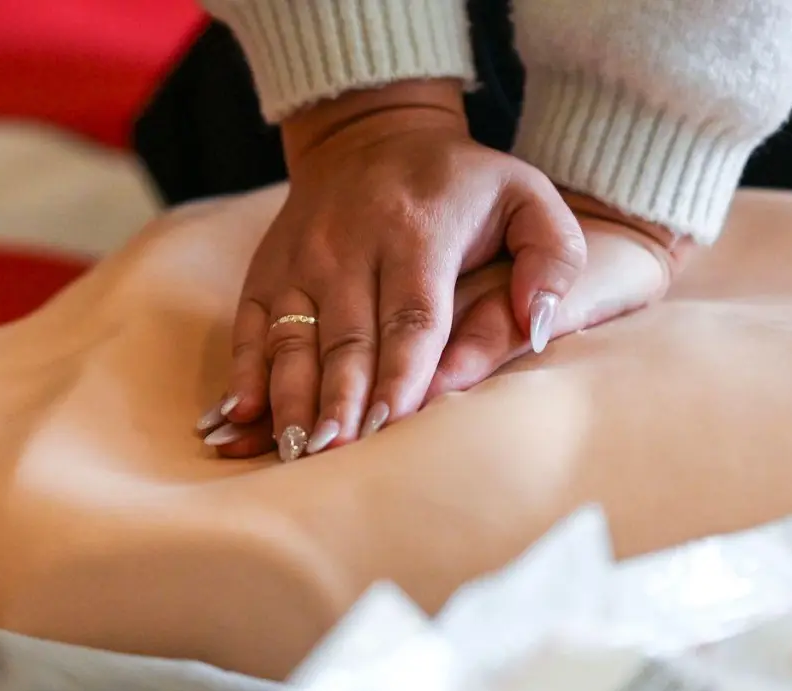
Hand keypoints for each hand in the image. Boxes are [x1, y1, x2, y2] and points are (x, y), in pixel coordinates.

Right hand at [197, 79, 586, 461]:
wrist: (373, 133)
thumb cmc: (461, 182)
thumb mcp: (528, 195)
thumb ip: (553, 257)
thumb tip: (537, 327)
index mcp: (417, 231)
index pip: (410, 316)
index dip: (400, 373)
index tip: (392, 424)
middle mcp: (349, 246)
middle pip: (346, 340)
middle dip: (341, 401)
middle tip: (340, 456)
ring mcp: (300, 260)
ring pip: (292, 342)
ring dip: (292, 400)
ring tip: (297, 453)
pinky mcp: (266, 272)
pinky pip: (249, 330)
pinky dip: (243, 375)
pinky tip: (238, 419)